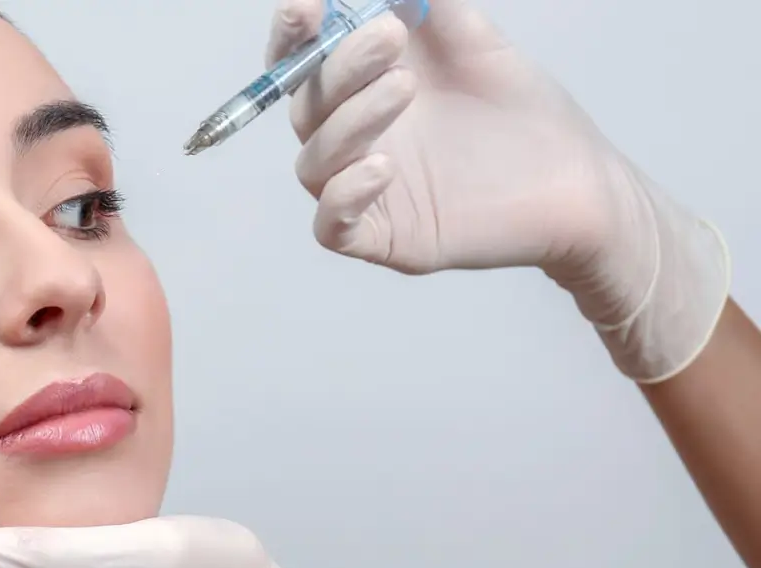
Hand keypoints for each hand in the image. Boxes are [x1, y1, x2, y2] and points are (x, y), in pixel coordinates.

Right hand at [279, 0, 730, 381]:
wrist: (580, 182)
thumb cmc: (525, 118)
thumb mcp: (476, 43)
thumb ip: (432, 7)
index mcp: (363, 89)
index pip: (303, 62)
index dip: (293, 35)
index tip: (309, 6)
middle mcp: (355, 140)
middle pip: (306, 107)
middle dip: (339, 67)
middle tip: (389, 34)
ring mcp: (363, 191)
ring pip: (314, 162)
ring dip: (347, 122)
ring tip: (404, 87)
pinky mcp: (382, 239)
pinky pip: (332, 227)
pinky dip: (344, 196)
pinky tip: (383, 169)